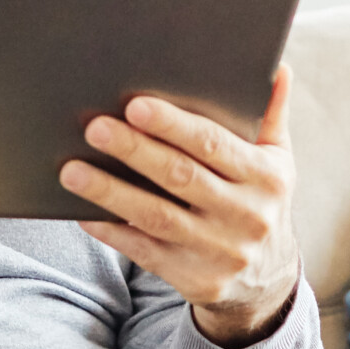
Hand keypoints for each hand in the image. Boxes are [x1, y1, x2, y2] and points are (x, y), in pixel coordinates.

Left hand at [60, 66, 299, 348]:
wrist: (268, 281)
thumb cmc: (261, 201)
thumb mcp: (277, 160)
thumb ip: (272, 114)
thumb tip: (277, 67)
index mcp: (266, 178)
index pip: (213, 145)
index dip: (173, 126)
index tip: (136, 106)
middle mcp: (246, 215)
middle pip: (180, 177)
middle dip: (135, 150)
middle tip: (95, 127)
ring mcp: (219, 251)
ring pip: (156, 216)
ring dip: (110, 193)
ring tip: (71, 170)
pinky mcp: (195, 280)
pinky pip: (145, 252)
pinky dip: (113, 232)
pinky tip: (84, 214)